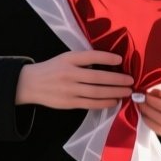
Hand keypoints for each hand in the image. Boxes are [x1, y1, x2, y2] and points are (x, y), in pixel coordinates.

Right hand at [15, 50, 132, 110]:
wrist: (30, 84)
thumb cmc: (52, 69)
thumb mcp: (64, 59)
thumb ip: (82, 60)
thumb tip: (108, 63)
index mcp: (68, 59)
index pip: (90, 57)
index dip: (106, 57)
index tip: (120, 59)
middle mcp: (69, 74)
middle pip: (97, 77)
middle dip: (117, 80)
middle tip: (130, 81)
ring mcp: (69, 90)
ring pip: (96, 92)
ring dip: (114, 92)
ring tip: (126, 92)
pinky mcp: (69, 103)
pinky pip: (90, 104)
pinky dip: (104, 103)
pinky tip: (114, 101)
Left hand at [139, 87, 160, 137]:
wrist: (155, 104)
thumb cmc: (156, 92)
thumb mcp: (158, 86)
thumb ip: (156, 84)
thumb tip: (147, 86)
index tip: (150, 89)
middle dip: (154, 103)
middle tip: (142, 97)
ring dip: (151, 112)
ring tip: (141, 105)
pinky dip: (151, 123)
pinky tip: (143, 115)